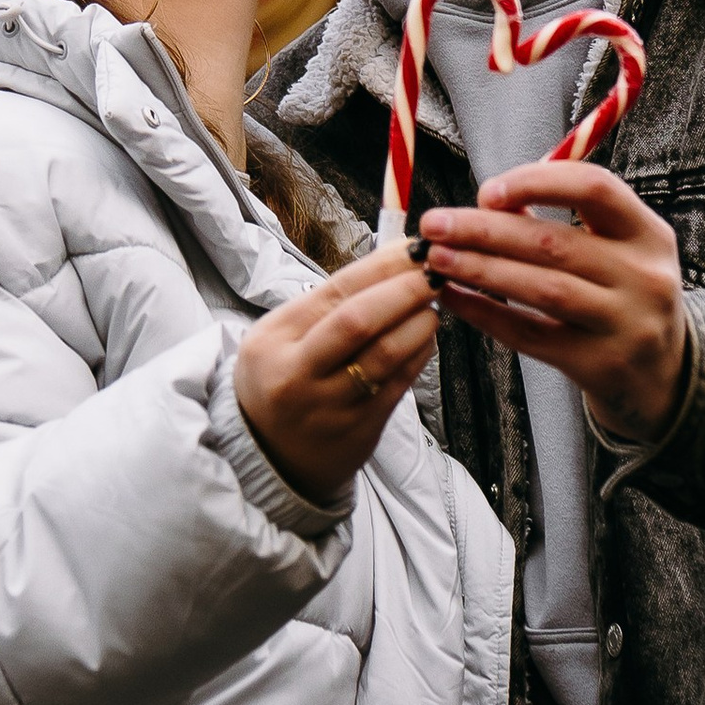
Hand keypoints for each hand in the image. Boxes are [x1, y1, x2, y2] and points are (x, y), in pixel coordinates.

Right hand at [233, 241, 439, 501]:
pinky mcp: (357, 429)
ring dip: (419, 323)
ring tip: (434, 305)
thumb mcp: (280, 337)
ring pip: (384, 356)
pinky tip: (427, 337)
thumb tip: (393, 260)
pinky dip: (418, 354)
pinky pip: (397, 384)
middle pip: (358, 322)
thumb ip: (327, 304)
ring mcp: (327, 405)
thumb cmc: (281, 379)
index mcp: (273, 338)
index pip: (335, 291)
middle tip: (435, 272)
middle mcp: (296, 373)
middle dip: (404, 291)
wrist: (268, 455)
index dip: (381, 266)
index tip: (414, 249)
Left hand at [422, 165, 688, 445]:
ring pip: (540, 289)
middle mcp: (643, 278)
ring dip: (480, 269)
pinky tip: (452, 297)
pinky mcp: (596, 364)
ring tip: (435, 258)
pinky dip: (485, 313)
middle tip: (435, 224)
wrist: (661, 373)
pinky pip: (529, 335)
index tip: (487, 190)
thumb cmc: (623, 294)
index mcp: (649, 235)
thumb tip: (490, 199)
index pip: (595, 188)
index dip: (537, 183)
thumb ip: (568, 220)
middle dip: (484, 230)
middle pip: (554, 244)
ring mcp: (623, 325)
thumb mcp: (620, 249)